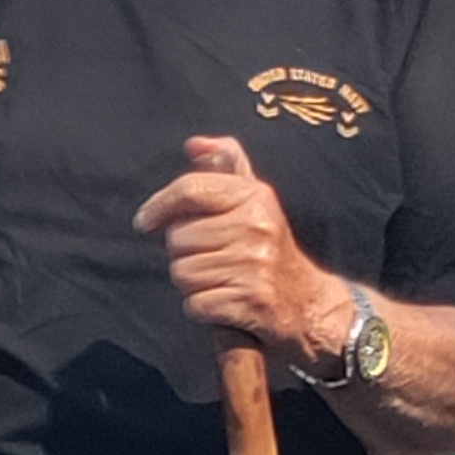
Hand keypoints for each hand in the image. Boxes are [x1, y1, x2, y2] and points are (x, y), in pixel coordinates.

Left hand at [135, 135, 353, 374]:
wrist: (309, 303)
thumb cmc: (270, 249)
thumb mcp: (256, 200)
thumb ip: (227, 164)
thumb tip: (194, 145)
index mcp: (255, 197)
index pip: (191, 189)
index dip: (159, 205)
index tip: (145, 221)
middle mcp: (256, 227)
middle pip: (179, 239)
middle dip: (184, 253)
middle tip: (209, 259)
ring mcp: (254, 265)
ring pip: (183, 273)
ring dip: (192, 283)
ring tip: (218, 280)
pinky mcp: (250, 302)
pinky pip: (195, 304)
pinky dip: (202, 308)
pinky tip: (223, 302)